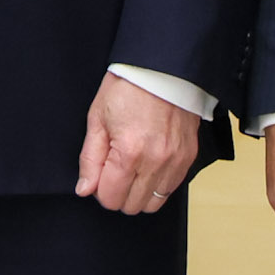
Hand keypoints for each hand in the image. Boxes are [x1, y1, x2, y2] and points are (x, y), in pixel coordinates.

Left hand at [75, 71, 198, 215]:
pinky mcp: (189, 158)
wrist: (163, 68)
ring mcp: (175, 162)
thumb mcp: (97, 118)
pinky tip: (148, 166)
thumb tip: (85, 188)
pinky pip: (172, 188)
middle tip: (112, 171)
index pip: (110, 198)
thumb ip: (90, 158)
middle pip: (132, 206)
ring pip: (154, 202)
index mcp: (129, 152)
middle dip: (117, 194)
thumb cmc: (128, 87)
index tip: (98, 175)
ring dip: (138, 193)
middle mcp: (155, 162)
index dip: (99, 190)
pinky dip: (157, 185)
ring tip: (131, 170)